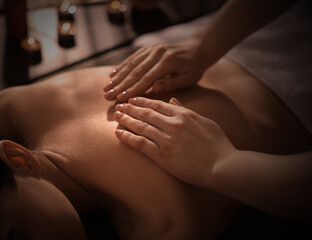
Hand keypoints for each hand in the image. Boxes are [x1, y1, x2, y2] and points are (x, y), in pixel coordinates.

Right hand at [104, 38, 206, 101]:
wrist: (197, 48)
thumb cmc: (194, 68)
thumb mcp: (188, 78)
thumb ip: (171, 83)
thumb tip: (154, 89)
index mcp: (168, 62)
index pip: (146, 78)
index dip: (132, 89)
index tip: (120, 99)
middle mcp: (157, 53)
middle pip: (135, 71)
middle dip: (119, 85)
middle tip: (107, 96)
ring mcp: (151, 49)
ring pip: (131, 64)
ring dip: (117, 77)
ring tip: (106, 88)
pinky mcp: (148, 48)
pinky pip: (132, 58)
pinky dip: (121, 67)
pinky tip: (112, 75)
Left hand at [113, 97, 235, 187]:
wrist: (222, 165)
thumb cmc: (217, 144)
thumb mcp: (204, 121)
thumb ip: (186, 110)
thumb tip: (173, 100)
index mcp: (184, 114)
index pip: (158, 104)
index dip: (143, 101)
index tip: (133, 99)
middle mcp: (173, 124)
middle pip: (146, 113)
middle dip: (131, 108)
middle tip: (119, 105)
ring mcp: (166, 140)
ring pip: (141, 126)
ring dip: (126, 120)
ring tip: (116, 116)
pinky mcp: (162, 156)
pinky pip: (141, 144)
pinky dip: (128, 138)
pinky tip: (118, 134)